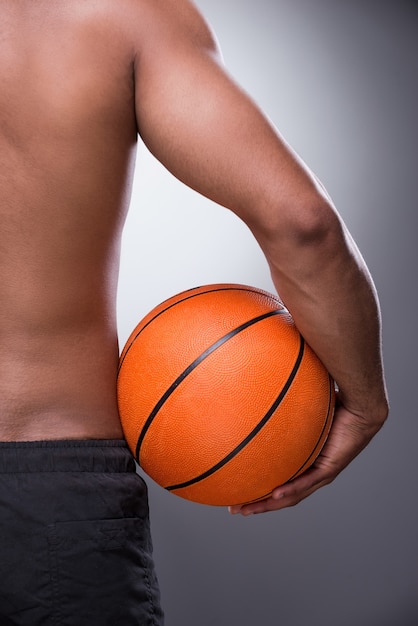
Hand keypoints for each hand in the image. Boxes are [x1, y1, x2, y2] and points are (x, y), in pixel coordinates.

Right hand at [228, 395, 386, 514]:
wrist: (360, 407)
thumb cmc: (332, 405)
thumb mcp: (300, 411)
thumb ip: (282, 409)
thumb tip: (260, 395)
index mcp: (306, 465)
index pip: (280, 484)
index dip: (260, 492)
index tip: (239, 494)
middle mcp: (313, 474)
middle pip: (282, 498)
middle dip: (258, 505)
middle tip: (235, 509)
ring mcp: (321, 474)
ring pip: (292, 496)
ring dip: (269, 504)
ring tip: (248, 509)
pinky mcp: (329, 468)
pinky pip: (307, 482)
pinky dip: (291, 489)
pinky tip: (274, 493)